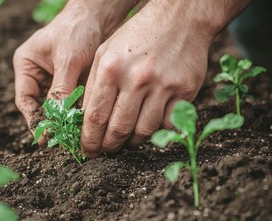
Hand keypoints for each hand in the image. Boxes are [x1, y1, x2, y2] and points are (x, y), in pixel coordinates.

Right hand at [14, 5, 101, 131]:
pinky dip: (75, 114)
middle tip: (60, 141)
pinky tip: (82, 125)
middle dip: (50, 123)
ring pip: (56, 108)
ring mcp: (55, 80)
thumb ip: (61, 88)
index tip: (43, 135)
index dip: (33, 119)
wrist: (99, 16)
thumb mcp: (67, 59)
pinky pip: (71, 103)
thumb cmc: (77, 29)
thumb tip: (58, 118)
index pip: (25, 99)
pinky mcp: (72, 83)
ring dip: (64, 121)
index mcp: (27, 66)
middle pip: (40, 106)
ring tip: (72, 137)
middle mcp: (38, 75)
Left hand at [81, 0, 217, 155]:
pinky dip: (157, 132)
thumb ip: (93, 86)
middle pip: (119, 129)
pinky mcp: (185, 90)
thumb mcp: (104, 52)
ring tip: (126, 141)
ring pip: (144, 132)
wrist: (180, 18)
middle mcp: (136, 79)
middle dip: (109, 146)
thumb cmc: (136, 36)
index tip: (87, 150)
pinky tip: (149, 127)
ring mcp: (163, 86)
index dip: (89, 139)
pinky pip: (169, 124)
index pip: (95, 117)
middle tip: (105, 151)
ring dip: (132, 142)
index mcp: (111, 69)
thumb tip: (86, 119)